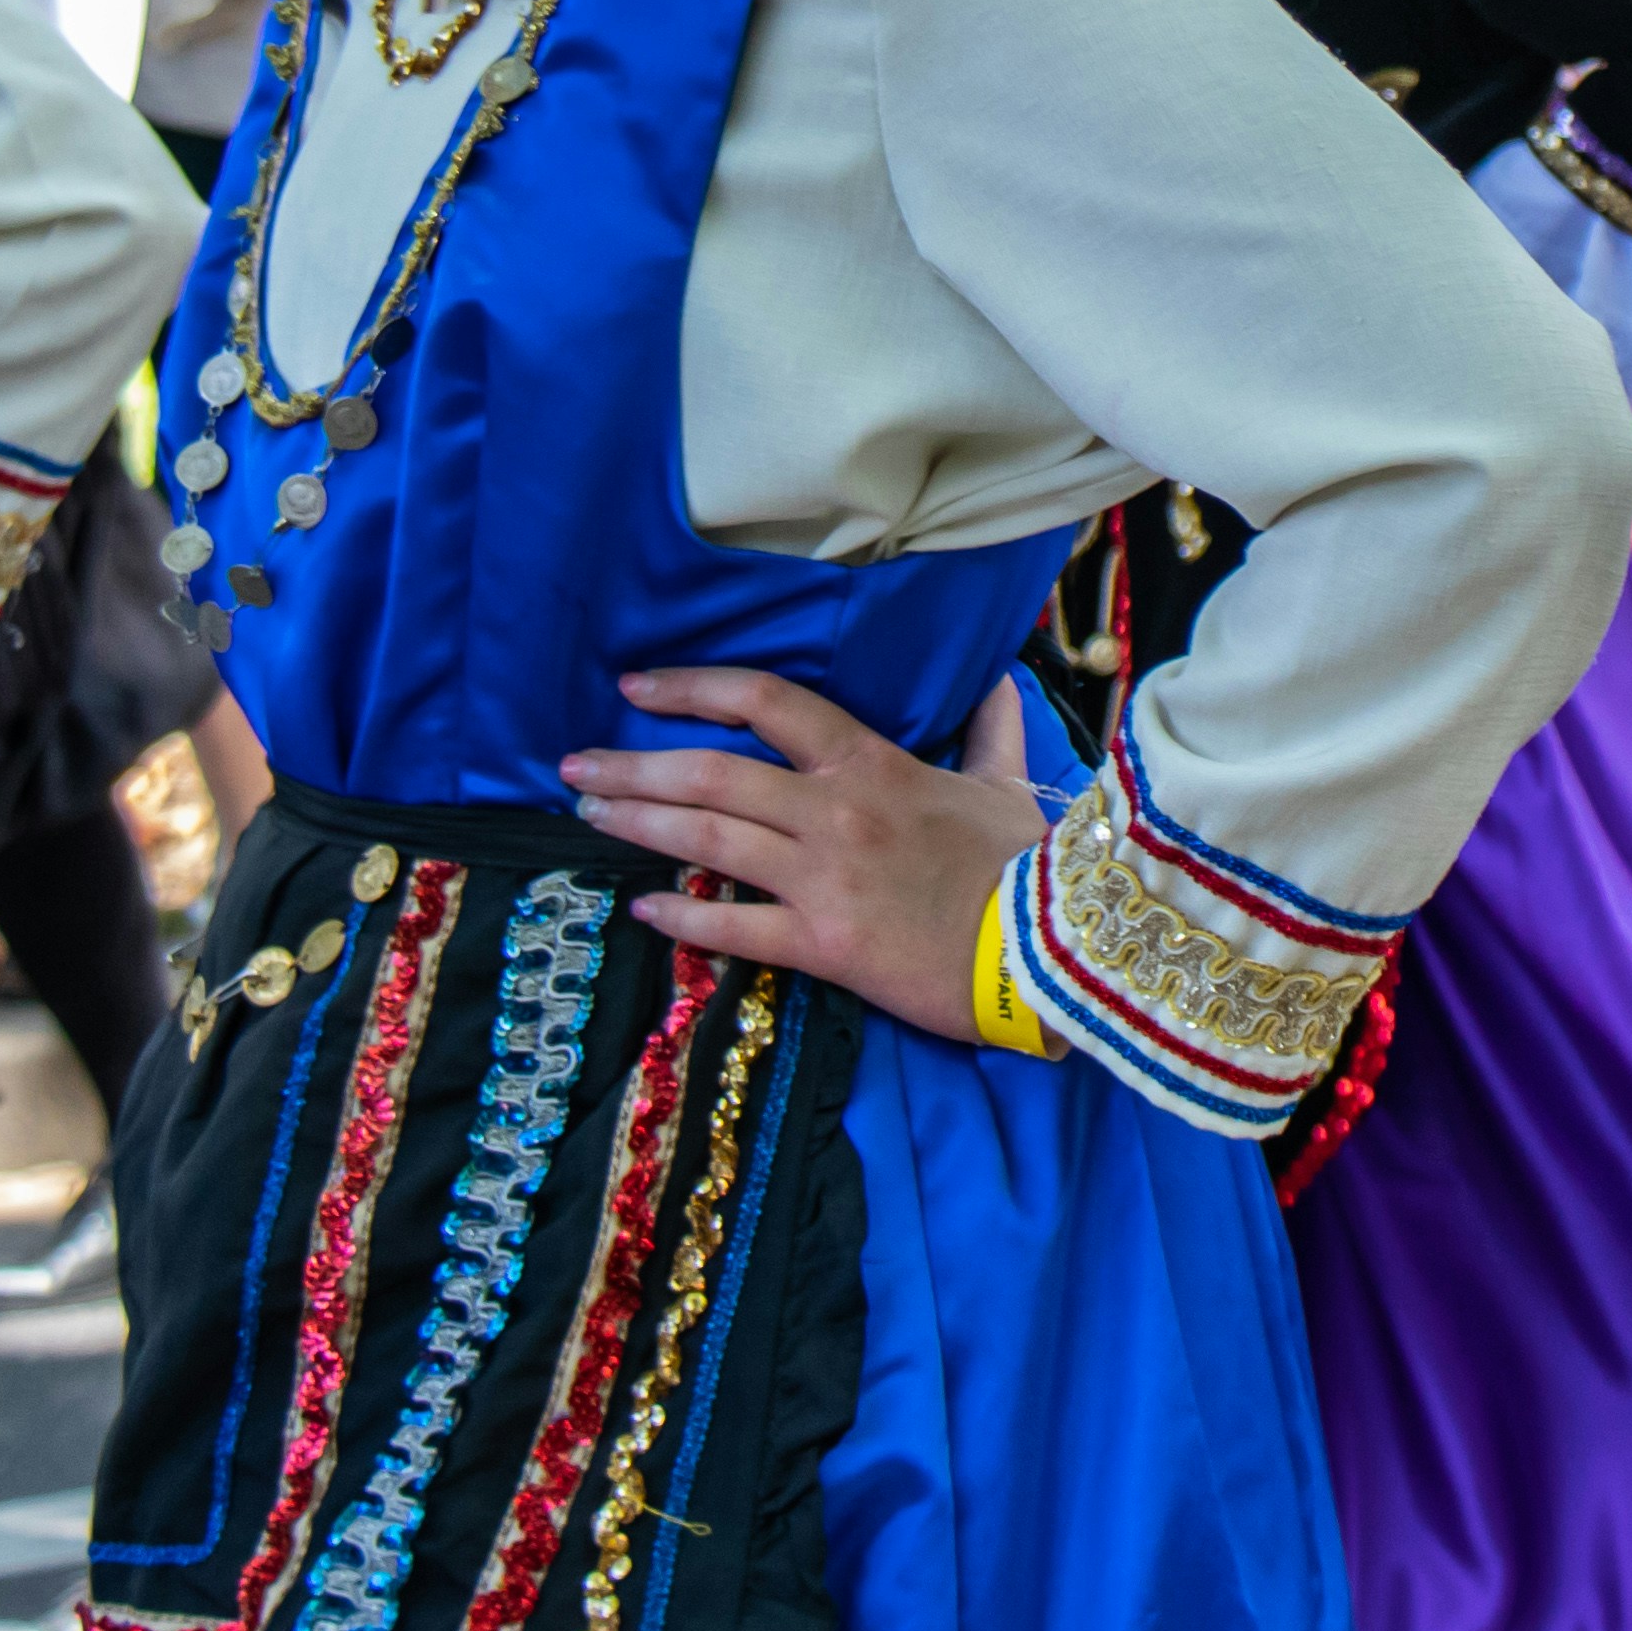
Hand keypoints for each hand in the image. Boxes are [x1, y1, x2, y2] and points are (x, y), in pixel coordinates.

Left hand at [561, 666, 1051, 1042]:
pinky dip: (683, 918)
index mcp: (871, 763)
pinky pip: (734, 929)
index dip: (691, 688)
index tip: (636, 687)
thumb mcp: (1006, 785)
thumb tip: (997, 680)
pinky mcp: (824, 945)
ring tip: (588, 815)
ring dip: (639, 824)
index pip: (765, 702)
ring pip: (708, 840)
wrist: (1056, 949)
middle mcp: (834, 812)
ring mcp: (823, 879)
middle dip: (632, 766)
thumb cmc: (1027, 866)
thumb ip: (991, 731)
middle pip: (711, 774)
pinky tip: (643, 908)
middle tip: (574, 766)